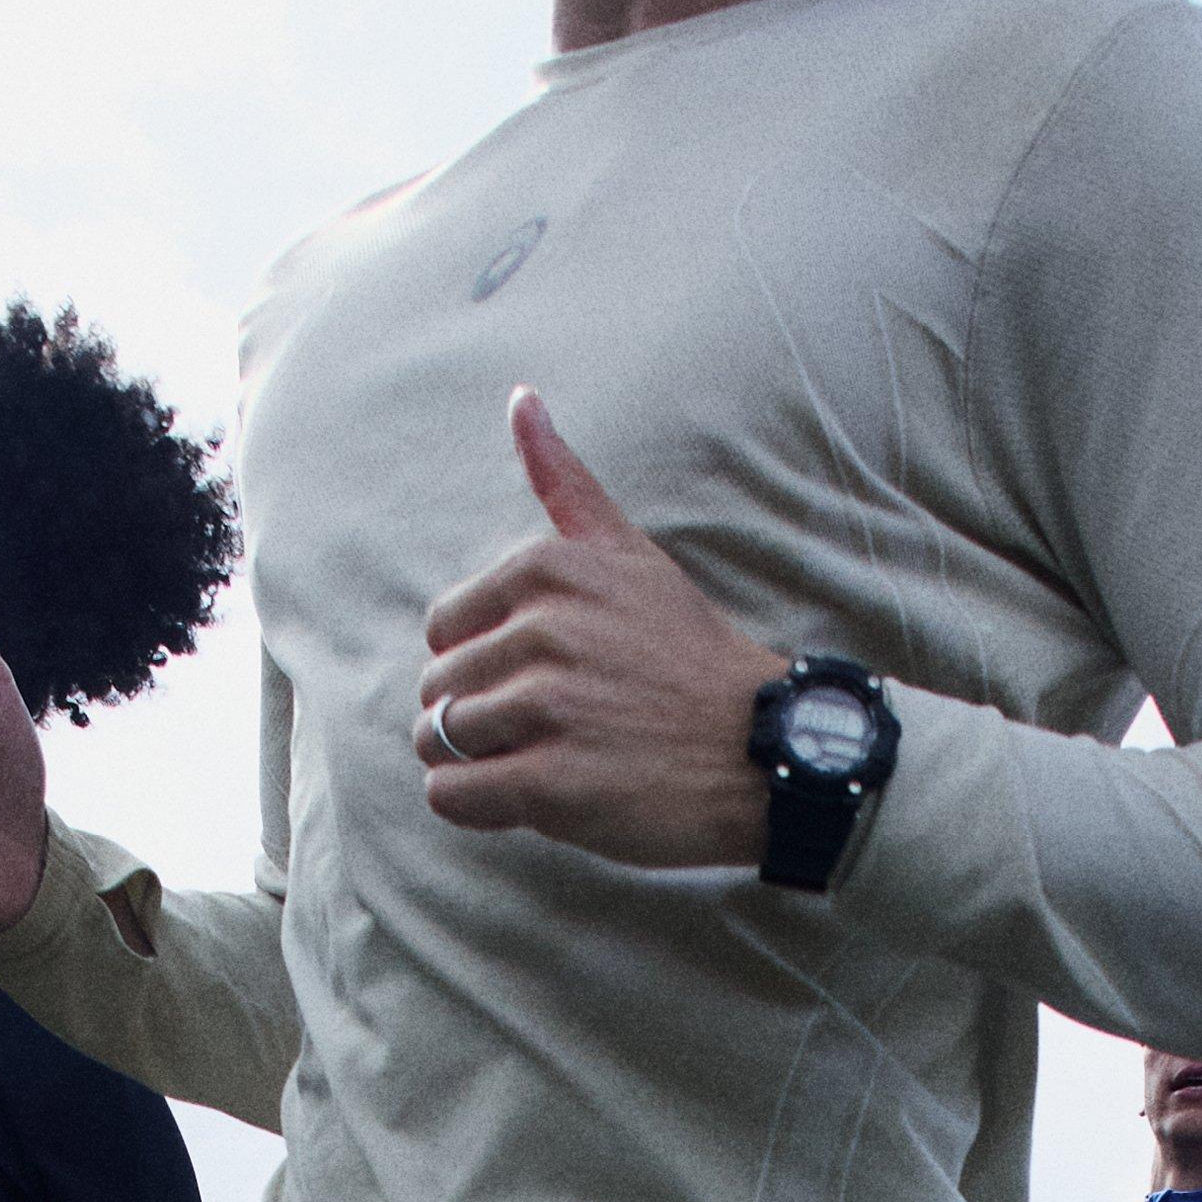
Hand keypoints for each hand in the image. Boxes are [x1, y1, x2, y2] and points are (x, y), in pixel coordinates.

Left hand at [416, 396, 783, 869]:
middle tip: (554, 729)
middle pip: (440, 686)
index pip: (445, 626)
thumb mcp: (631, 555)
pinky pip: (452, 794)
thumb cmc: (688, 658)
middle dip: (478, 716)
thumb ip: (566, 483)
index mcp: (548, 570)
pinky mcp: (550, 783)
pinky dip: (473, 805)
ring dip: (475, 762)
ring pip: (438, 739)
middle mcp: (543, 631)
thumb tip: (521, 397)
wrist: (763, 751)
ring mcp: (547, 707)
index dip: (484, 663)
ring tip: (542, 762)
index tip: (545, 677)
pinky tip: (528, 799)